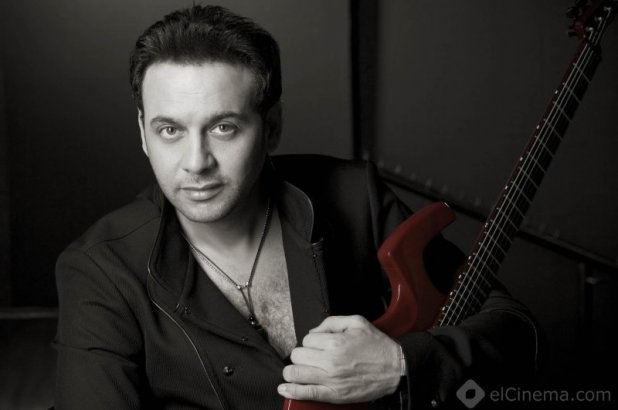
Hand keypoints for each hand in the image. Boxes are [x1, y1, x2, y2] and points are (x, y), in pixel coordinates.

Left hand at [278, 315, 401, 403]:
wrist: (395, 369)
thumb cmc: (377, 346)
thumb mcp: (357, 322)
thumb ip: (331, 322)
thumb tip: (314, 331)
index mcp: (335, 342)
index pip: (307, 339)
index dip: (311, 341)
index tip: (319, 345)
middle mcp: (330, 361)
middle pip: (297, 356)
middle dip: (302, 354)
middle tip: (310, 356)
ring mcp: (331, 380)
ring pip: (296, 373)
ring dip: (292, 371)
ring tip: (297, 370)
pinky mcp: (334, 395)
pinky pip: (307, 393)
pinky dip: (292, 391)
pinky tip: (285, 388)